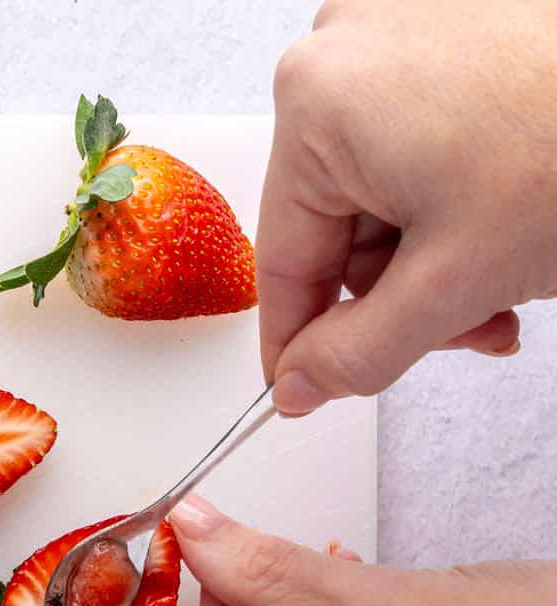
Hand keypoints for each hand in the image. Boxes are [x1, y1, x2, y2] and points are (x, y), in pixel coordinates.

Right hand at [259, 0, 556, 414]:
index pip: (283, 259)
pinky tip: (504, 226)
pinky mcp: (452, 24)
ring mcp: (401, 28)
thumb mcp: (454, 282)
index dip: (299, 341)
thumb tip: (300, 386)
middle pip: (337, 224)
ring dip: (432, 256)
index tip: (306, 388)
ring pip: (382, 190)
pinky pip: (417, 143)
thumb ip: (358, 354)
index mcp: (316, 103)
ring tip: (501, 278)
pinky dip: (453, 199)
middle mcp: (345, 48)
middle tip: (462, 328)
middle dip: (398, 293)